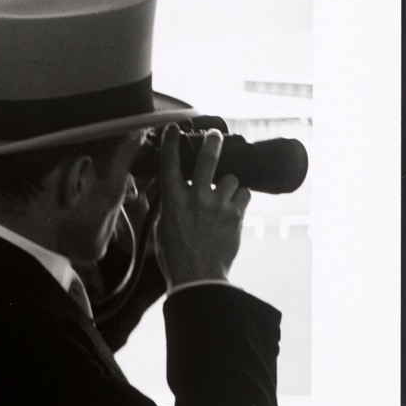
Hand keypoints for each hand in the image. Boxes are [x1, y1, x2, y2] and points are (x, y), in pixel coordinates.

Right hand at [153, 126, 251, 287]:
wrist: (198, 276)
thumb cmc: (176, 256)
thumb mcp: (162, 229)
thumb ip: (168, 207)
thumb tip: (173, 194)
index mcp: (173, 201)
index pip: (170, 164)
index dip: (171, 143)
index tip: (174, 129)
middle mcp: (196, 198)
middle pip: (208, 159)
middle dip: (212, 142)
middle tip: (215, 136)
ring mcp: (218, 205)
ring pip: (231, 179)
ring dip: (228, 185)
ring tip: (224, 196)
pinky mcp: (235, 214)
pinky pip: (243, 195)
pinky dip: (240, 199)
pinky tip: (233, 208)